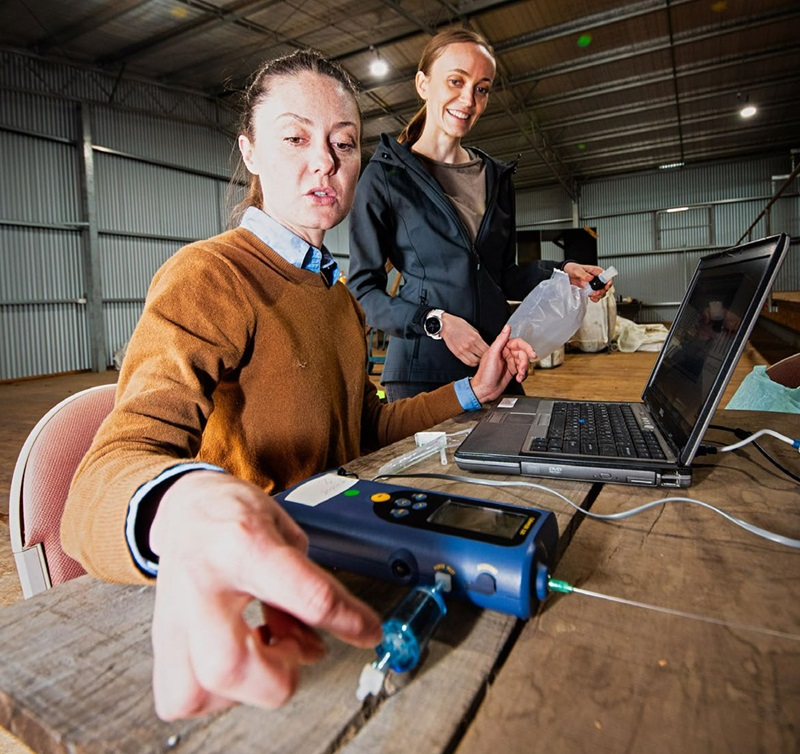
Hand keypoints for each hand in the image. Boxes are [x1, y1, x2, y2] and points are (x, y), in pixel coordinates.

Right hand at [148, 471, 381, 720]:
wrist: (186, 509)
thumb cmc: (236, 515)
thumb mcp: (285, 532)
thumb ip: (308, 586)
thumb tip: (318, 642)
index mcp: (243, 544)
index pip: (306, 594)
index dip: (346, 619)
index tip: (370, 631)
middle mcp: (203, 583)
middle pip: (229, 665)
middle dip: (278, 675)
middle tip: (296, 647)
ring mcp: (174, 615)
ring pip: (199, 692)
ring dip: (247, 687)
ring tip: (263, 649)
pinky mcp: (162, 639)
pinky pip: (184, 697)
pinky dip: (218, 693)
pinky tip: (238, 658)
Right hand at [439, 313, 489, 366]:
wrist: (445, 325)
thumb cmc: (458, 324)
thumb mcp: (472, 328)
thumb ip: (479, 337)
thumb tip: (484, 344)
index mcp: (475, 337)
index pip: (487, 349)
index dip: (491, 352)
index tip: (491, 352)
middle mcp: (469, 345)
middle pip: (482, 356)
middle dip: (485, 356)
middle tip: (487, 356)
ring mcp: (463, 350)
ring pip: (475, 361)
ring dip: (479, 361)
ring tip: (480, 358)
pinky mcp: (457, 354)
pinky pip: (467, 362)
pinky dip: (472, 363)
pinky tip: (473, 360)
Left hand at [470, 325, 535, 402]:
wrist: (484, 391)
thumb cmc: (485, 375)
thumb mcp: (492, 355)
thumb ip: (500, 340)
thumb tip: (507, 327)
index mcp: (501, 347)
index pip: (518, 343)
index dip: (526, 347)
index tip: (532, 353)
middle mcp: (506, 354)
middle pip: (523, 353)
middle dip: (525, 362)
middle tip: (523, 369)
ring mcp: (510, 362)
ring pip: (524, 362)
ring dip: (524, 370)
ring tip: (520, 376)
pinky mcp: (512, 371)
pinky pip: (523, 370)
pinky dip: (523, 375)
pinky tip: (519, 379)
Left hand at [562, 262, 609, 302]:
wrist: (566, 273)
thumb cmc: (572, 268)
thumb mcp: (576, 270)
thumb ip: (583, 274)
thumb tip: (590, 278)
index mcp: (596, 271)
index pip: (607, 276)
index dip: (609, 281)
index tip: (606, 286)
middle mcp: (596, 278)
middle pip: (605, 286)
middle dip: (602, 291)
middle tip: (596, 292)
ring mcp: (593, 285)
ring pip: (602, 292)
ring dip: (599, 295)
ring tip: (593, 295)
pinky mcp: (589, 290)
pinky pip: (595, 295)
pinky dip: (595, 298)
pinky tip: (592, 298)